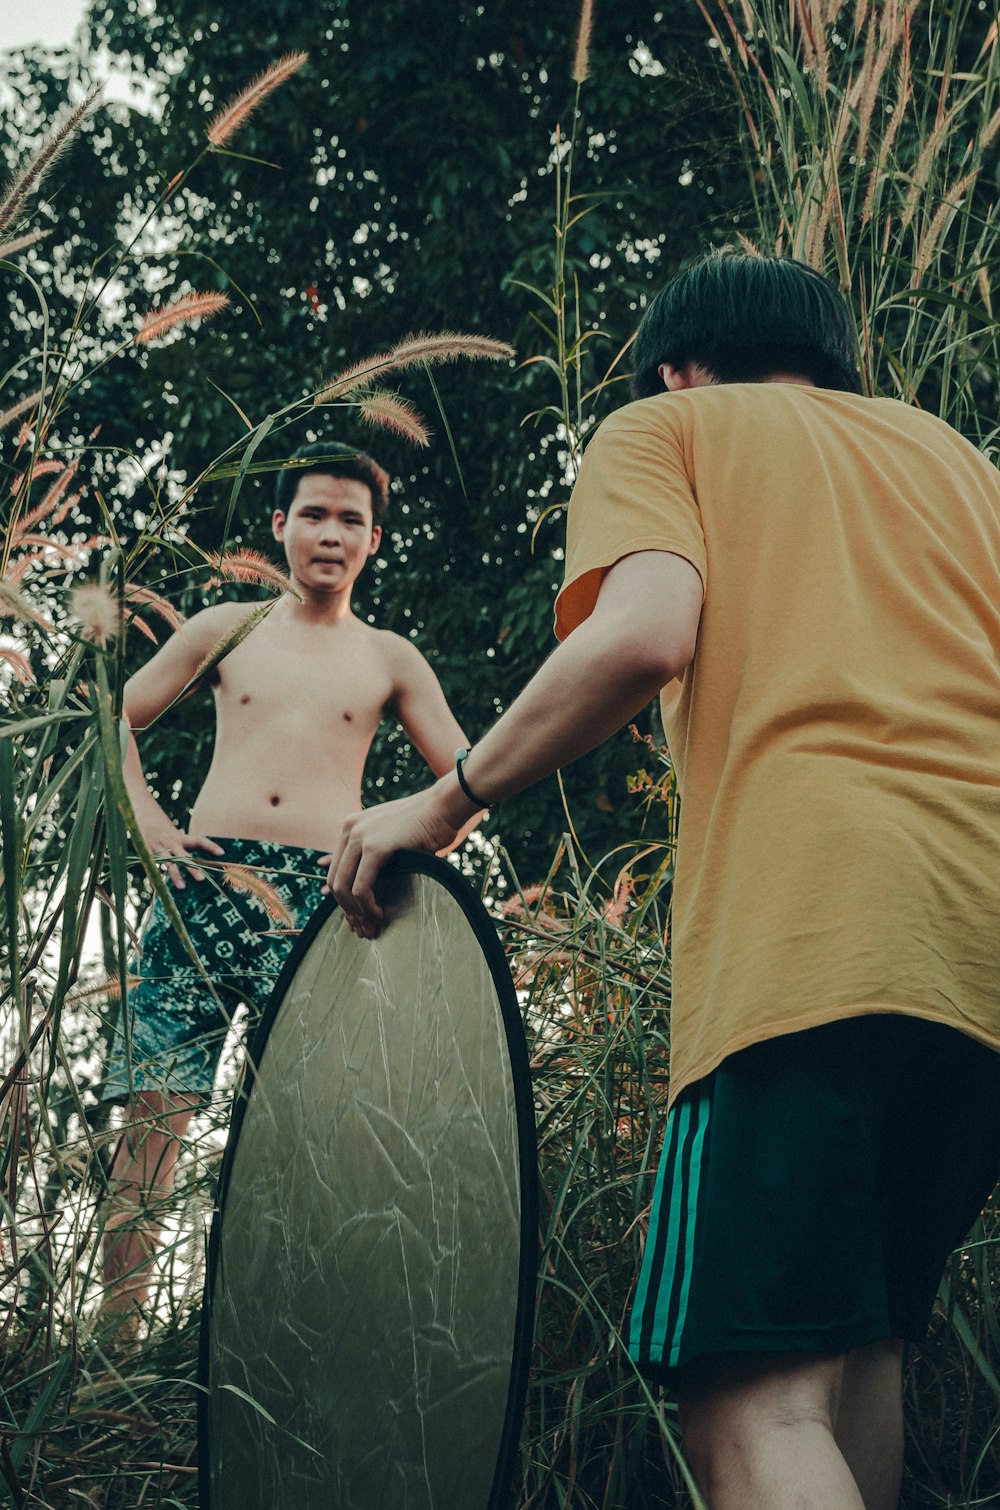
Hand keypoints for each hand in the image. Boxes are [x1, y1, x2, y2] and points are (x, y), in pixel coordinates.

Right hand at [137, 811, 224, 888]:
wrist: (145, 818)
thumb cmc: (167, 833)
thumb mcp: (180, 838)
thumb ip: (191, 847)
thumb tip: (216, 856)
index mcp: (182, 839)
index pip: (199, 841)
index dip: (210, 846)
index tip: (221, 853)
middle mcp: (172, 843)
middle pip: (184, 857)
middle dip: (192, 868)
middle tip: (201, 879)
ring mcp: (161, 849)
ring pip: (169, 864)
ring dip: (176, 876)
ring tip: (182, 888)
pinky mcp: (149, 854)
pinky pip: (153, 868)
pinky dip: (155, 879)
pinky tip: (158, 889)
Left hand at [320, 788, 460, 938]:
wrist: (443, 808)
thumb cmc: (424, 825)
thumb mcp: (390, 838)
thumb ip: (372, 854)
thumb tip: (357, 884)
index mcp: (350, 827)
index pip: (335, 871)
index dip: (343, 900)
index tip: (356, 920)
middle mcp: (349, 830)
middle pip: (336, 881)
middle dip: (348, 911)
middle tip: (363, 931)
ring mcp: (360, 837)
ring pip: (345, 887)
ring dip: (357, 913)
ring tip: (371, 927)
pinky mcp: (375, 848)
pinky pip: (361, 887)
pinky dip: (367, 906)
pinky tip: (380, 913)